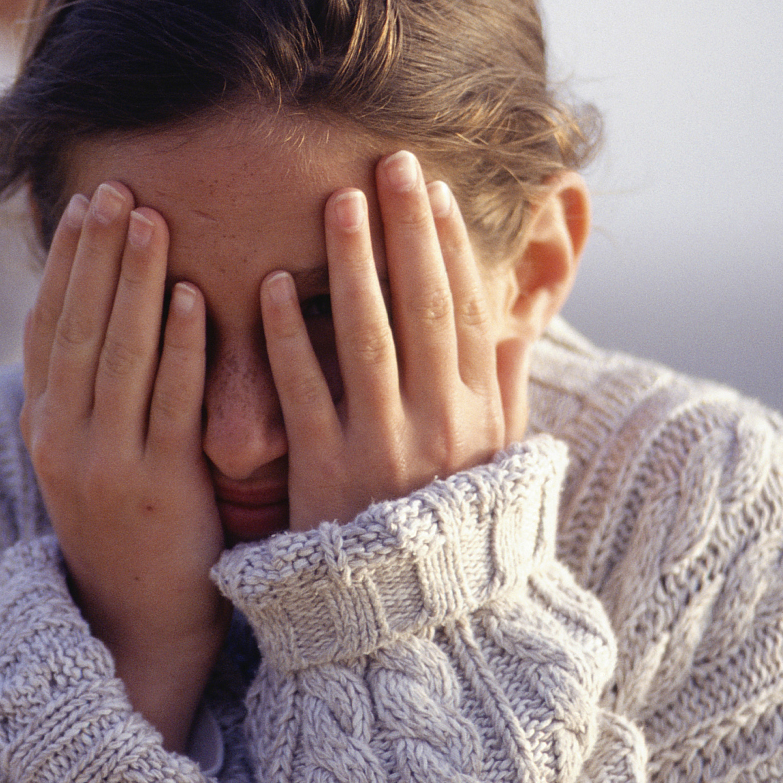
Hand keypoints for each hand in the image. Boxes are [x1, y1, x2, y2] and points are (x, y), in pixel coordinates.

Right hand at [21, 181, 227, 750]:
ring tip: (152, 220)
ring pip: (118, 354)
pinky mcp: (156, 486)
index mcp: (43, 423)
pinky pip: (169, 403)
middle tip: (119, 188)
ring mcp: (105, 462)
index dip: (65, 262)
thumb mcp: (83, 454)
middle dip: (98, 252)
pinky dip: (181, 347)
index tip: (85, 202)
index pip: (46, 324)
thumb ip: (86, 390)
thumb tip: (98, 308)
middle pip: (78, 325)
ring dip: (134, 281)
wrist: (135, 623)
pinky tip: (195, 298)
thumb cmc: (125, 523)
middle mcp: (62, 437)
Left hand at [259, 150, 528, 531]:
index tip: (432, 187)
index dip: (449, 246)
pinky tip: (270, 286)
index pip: (463, 310)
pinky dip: (286, 337)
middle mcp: (437, 424)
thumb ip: (498, 385)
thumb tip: (513, 317)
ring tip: (335, 202)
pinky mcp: (327, 475)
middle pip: (420, 308)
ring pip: (365, 338)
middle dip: (406, 231)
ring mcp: (382, 447)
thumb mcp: (493, 457)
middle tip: (388, 162)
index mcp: (477, 413)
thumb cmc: (450, 528)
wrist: (410, 621)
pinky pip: (304, 392)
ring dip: (350, 265)